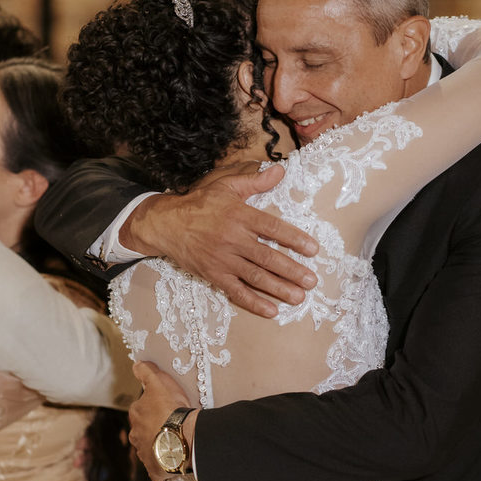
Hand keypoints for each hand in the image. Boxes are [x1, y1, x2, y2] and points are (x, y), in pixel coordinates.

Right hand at [123, 162, 318, 316]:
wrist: (167, 224)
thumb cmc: (199, 203)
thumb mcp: (226, 186)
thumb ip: (254, 181)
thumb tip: (280, 170)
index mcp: (239, 215)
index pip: (272, 228)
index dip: (294, 239)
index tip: (313, 249)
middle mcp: (233, 239)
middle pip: (268, 257)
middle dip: (292, 271)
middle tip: (312, 281)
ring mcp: (223, 259)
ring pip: (256, 277)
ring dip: (279, 289)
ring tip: (299, 297)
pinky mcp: (214, 274)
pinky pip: (236, 291)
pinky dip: (254, 302)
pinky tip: (271, 310)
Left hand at [128, 361, 193, 480]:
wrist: (183, 439)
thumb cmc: (171, 410)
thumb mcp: (159, 384)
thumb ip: (146, 372)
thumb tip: (136, 364)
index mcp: (135, 415)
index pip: (142, 409)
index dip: (155, 408)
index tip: (167, 409)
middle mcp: (135, 435)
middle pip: (144, 430)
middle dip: (155, 428)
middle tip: (173, 426)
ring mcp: (144, 454)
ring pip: (151, 448)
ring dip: (160, 446)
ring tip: (177, 443)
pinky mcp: (154, 470)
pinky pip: (158, 468)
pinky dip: (165, 465)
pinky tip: (176, 461)